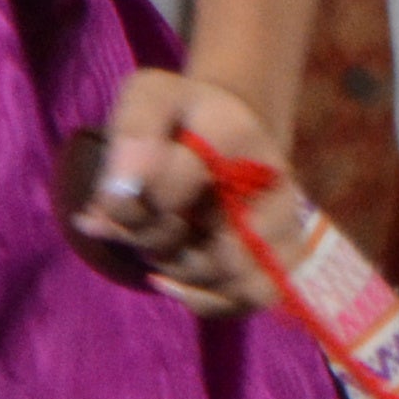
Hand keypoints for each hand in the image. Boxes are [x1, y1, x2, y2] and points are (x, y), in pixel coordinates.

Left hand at [65, 71, 303, 314]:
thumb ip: (131, 132)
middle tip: (137, 220)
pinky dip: (198, 297)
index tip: (113, 192)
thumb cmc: (181, 117)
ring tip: (161, 244)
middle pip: (213, 247)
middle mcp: (276, 183)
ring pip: (235, 280)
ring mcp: (286, 226)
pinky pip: (245, 300)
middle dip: (157, 241)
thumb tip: (121, 194)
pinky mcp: (281, 259)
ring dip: (182, 271)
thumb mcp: (149, 98)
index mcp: (236, 134)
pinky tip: (169, 278)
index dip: (130, 203)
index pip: (172, 189)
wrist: (228, 130)